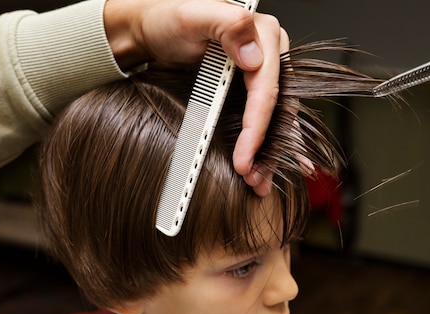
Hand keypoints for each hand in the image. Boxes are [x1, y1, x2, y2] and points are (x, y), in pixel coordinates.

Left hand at [104, 0, 288, 195]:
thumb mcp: (192, 15)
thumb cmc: (168, 17)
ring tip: (257, 181)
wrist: (151, 29)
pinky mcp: (250, 87)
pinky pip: (264, 119)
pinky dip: (263, 144)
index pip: (267, 88)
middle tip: (252, 178)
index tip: (245, 157)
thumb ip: (228, 26)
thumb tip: (254, 57)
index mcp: (265, 34)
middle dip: (266, 148)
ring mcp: (262, 72)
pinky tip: (262, 166)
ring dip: (268, 153)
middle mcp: (269, 53)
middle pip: (277, 108)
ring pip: (275, 118)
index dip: (258, 127)